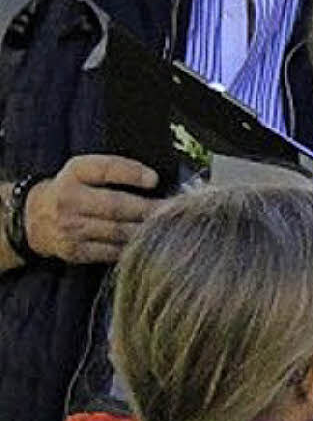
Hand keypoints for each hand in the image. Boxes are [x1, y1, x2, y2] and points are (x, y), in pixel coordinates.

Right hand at [24, 154, 160, 263]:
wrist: (33, 218)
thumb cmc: (72, 189)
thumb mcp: (84, 170)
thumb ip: (113, 170)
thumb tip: (156, 180)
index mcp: (75, 172)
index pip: (105, 169)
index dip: (131, 173)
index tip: (155, 179)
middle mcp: (70, 200)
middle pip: (116, 205)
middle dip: (148, 209)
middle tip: (172, 209)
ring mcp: (71, 228)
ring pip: (117, 231)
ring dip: (145, 230)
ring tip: (166, 226)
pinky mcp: (75, 251)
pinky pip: (110, 251)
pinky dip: (131, 247)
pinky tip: (147, 243)